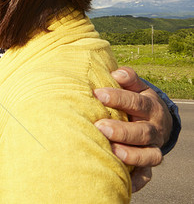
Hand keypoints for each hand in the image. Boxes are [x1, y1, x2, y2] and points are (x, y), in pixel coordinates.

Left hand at [94, 66, 172, 191]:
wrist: (156, 121)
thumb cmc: (136, 100)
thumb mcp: (136, 87)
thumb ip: (128, 79)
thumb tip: (117, 73)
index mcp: (150, 107)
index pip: (137, 102)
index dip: (119, 98)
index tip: (99, 94)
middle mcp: (154, 129)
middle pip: (143, 132)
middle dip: (122, 130)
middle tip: (100, 126)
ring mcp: (153, 148)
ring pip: (149, 155)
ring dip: (132, 154)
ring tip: (112, 151)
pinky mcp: (148, 165)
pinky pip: (146, 176)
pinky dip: (136, 180)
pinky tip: (123, 181)